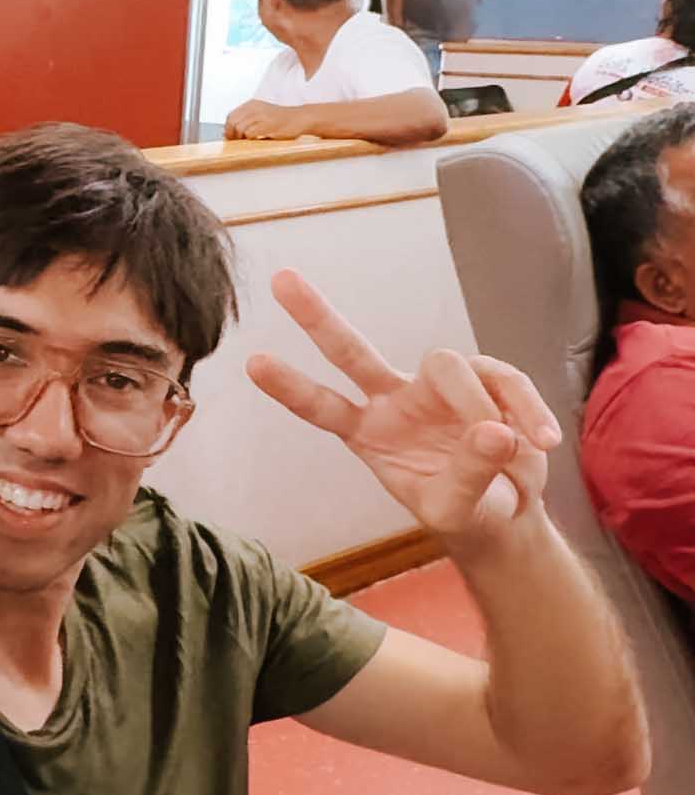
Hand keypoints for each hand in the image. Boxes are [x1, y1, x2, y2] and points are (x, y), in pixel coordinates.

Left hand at [225, 100, 301, 141]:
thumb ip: (245, 122)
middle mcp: (254, 108)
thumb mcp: (261, 117)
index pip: (230, 116)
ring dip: (242, 138)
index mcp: (251, 105)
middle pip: (232, 123)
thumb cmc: (280, 121)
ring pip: (239, 128)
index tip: (233, 138)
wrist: (300, 118)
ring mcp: (261, 115)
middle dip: (232, 135)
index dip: (229, 129)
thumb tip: (226, 134)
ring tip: (251, 141)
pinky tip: (258, 140)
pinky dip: (250, 140)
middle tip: (239, 142)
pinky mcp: (267, 124)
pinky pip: (250, 134)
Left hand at [248, 269, 559, 540]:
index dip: (292, 388)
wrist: (506, 513)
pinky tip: (541, 439)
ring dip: (480, 406)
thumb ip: (468, 476)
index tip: (252, 363)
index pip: (322, 407)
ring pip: (448, 365)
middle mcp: (394, 400)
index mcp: (369, 434)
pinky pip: (503, 381)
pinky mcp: (485, 380)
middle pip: (352, 351)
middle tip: (281, 280)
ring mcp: (437, 386)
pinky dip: (525, 409)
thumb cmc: (466, 513)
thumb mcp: (458, 511)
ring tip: (515, 449)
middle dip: (317, 318)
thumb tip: (492, 431)